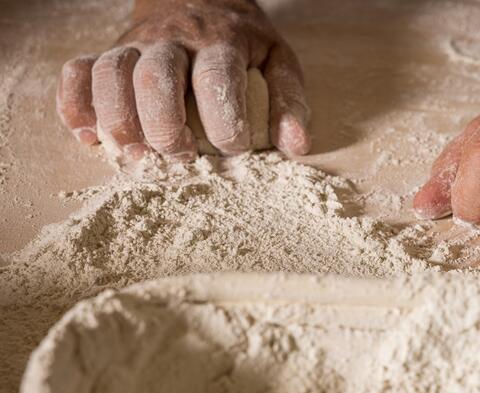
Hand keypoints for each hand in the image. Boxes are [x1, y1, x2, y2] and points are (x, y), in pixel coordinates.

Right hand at [56, 0, 309, 159]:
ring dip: (119, 121)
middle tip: (180, 157)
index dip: (224, 120)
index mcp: (221, 41)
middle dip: (164, 126)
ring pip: (110, 74)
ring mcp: (134, 43)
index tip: (233, 148)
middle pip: (155, 77)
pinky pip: (77, 72)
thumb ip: (289, 102)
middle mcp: (173, 39)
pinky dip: (75, 106)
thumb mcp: (277, 60)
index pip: (217, 78)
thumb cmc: (242, 43)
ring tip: (137, 156)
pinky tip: (90, 136)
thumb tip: (295, 148)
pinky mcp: (107, 51)